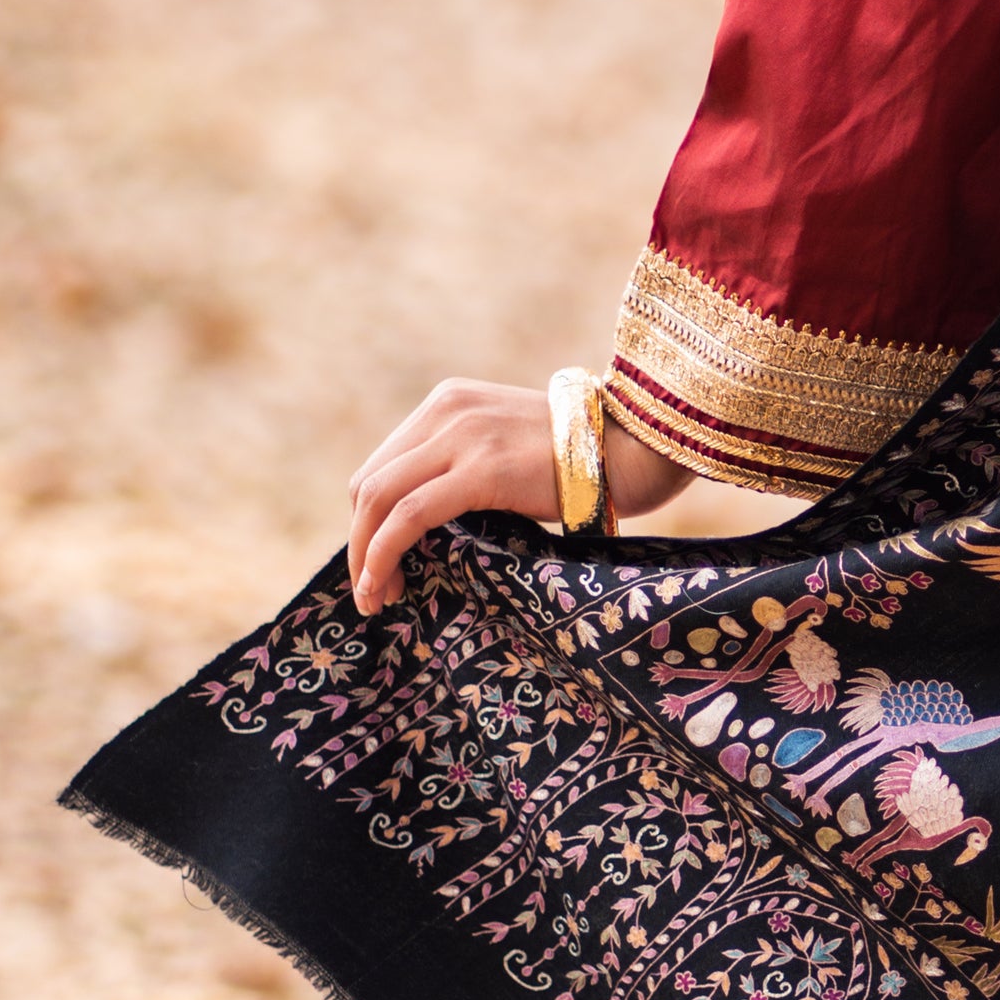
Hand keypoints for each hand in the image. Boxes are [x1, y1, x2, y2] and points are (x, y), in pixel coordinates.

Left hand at [347, 379, 691, 614]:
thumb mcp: (511, 448)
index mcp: (451, 401)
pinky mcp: (480, 470)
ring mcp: (462, 436)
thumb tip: (428, 529)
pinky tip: (384, 585)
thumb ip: (468, 467)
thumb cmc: (586, 463)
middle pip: (370, 483)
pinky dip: (383, 554)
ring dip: (365, 555)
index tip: (378, 562)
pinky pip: (409, 516)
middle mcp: (447, 410)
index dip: (369, 519)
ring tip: (376, 597)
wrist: (639, 448)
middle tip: (373, 589)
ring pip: (378, 499)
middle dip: (360, 540)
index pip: (384, 464)